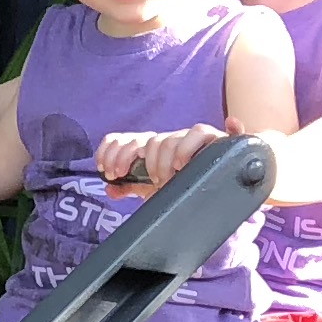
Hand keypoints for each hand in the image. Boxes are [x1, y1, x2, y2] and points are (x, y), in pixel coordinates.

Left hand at [96, 123, 221, 193]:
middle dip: (132, 158)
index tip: (108, 171)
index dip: (112, 151)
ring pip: (169, 140)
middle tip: (131, 176)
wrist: (213, 187)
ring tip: (163, 179)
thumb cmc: (180, 185)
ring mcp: (188, 139)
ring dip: (162, 160)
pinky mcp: (211, 141)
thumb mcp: (152, 189)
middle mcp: (168, 140)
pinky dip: (197, 138)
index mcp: (151, 147)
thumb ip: (131, 186)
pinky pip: (202, 132)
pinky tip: (190, 153)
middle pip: (145, 141)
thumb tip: (110, 189)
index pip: (126, 139)